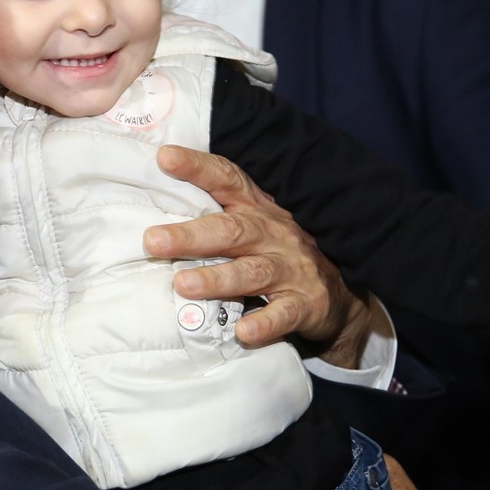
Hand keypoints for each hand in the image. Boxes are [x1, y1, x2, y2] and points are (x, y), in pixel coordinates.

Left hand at [145, 147, 369, 364]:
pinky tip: (242, 331)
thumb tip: (149, 213)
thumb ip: (212, 217)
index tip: (165, 158)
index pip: (228, 179)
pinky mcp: (306, 304)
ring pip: (254, 271)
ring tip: (183, 285)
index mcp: (257, 210)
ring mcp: (292, 269)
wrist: (339, 296)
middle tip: (152, 241)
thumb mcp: (252, 227)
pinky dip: (264, 324)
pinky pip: (284, 314)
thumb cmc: (277, 254)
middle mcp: (274, 234)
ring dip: (218, 279)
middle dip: (191, 235)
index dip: (198, 167)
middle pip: (232, 230)